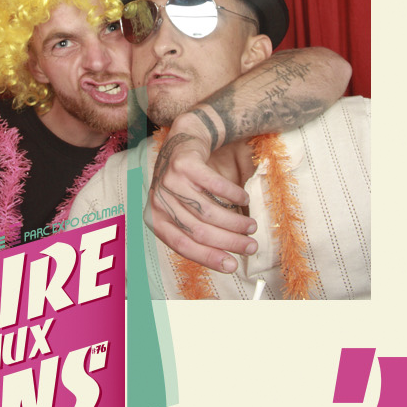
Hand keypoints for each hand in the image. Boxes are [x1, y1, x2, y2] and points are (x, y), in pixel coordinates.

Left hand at [146, 127, 258, 272]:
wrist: (182, 141)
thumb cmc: (184, 184)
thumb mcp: (181, 210)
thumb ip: (194, 231)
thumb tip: (225, 260)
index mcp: (155, 219)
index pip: (182, 246)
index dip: (209, 258)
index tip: (232, 265)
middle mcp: (159, 201)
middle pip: (198, 231)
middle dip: (229, 242)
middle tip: (250, 246)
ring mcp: (170, 181)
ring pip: (208, 211)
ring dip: (235, 221)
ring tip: (251, 226)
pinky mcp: (184, 164)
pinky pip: (214, 185)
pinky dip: (233, 195)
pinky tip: (244, 199)